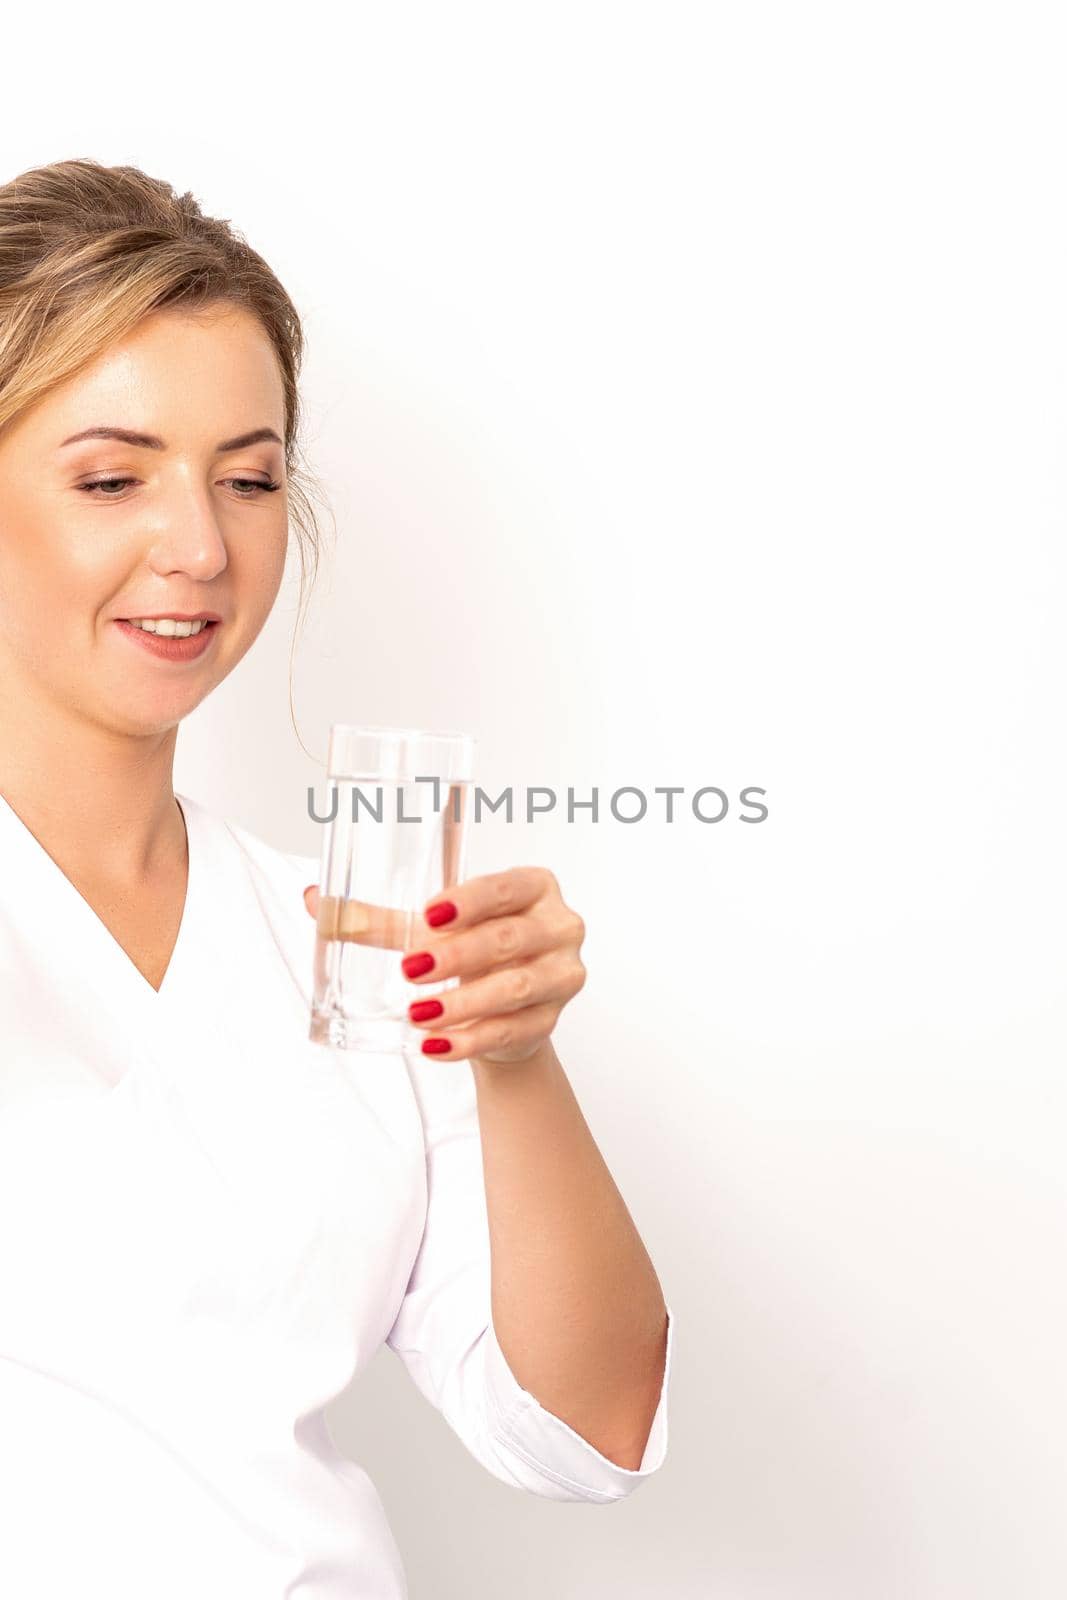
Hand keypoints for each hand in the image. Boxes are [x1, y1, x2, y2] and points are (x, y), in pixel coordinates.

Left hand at [303, 868, 586, 1062]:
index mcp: (533, 887)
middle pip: (509, 939)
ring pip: (515, 987)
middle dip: (459, 955)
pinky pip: (512, 1031)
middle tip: (410, 969)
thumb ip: (380, 920)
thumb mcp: (434, 930)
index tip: (430, 915)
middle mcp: (558, 926)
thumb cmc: (474, 950)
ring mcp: (561, 974)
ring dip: (463, 1003)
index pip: (506, 887)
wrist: (506, 1006)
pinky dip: (471, 1040)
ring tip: (419, 1014)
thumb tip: (315, 901)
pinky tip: (437, 1046)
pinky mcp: (551, 1018)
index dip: (470, 901)